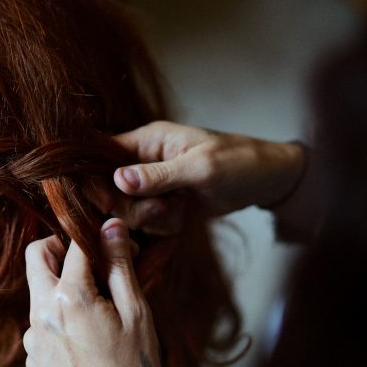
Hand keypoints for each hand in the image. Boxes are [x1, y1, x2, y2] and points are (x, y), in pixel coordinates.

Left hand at [23, 218, 169, 366]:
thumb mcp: (137, 313)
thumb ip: (120, 265)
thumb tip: (110, 226)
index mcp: (68, 298)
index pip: (73, 244)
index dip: (96, 237)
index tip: (114, 241)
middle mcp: (40, 315)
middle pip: (36, 258)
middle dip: (60, 249)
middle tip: (92, 261)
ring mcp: (32, 341)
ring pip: (39, 294)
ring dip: (62, 288)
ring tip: (100, 311)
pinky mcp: (33, 362)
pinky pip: (42, 326)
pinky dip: (61, 320)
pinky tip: (89, 343)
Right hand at [106, 121, 305, 231]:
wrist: (268, 182)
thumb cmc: (239, 161)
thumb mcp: (201, 167)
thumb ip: (158, 175)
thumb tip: (118, 179)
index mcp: (147, 140)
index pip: (102, 156)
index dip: (97, 180)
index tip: (111, 200)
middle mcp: (144, 162)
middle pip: (110, 191)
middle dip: (133, 207)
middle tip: (162, 207)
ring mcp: (153, 187)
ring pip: (130, 212)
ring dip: (154, 218)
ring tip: (180, 208)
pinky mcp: (165, 206)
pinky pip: (150, 224)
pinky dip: (167, 226)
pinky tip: (186, 215)